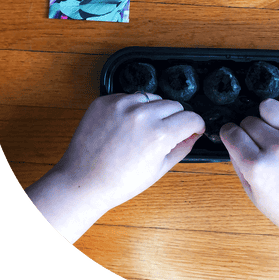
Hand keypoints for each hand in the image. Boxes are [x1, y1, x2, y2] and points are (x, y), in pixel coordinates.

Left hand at [26, 93, 204, 241]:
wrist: (82, 181)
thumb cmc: (119, 182)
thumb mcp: (158, 169)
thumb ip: (182, 148)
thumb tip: (194, 134)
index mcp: (159, 134)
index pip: (191, 117)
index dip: (196, 125)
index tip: (193, 128)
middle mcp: (142, 115)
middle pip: (174, 105)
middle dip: (176, 118)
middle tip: (166, 132)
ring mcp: (122, 105)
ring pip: (153, 97)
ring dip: (155, 110)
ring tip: (143, 129)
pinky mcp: (105, 101)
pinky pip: (130, 97)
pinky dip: (133, 107)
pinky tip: (126, 125)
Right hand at [220, 98, 278, 279]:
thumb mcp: (253, 194)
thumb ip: (238, 163)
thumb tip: (232, 138)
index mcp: (258, 168)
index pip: (232, 133)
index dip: (229, 135)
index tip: (233, 137)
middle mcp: (277, 148)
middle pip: (248, 120)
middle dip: (248, 131)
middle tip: (258, 145)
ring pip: (268, 105)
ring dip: (265, 116)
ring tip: (271, 130)